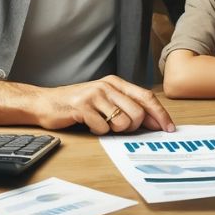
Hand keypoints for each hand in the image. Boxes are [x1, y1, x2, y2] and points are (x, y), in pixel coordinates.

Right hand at [33, 76, 175, 134]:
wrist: (46, 102)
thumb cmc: (78, 104)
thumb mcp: (104, 99)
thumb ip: (126, 106)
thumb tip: (153, 121)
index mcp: (116, 83)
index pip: (147, 97)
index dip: (160, 114)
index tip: (169, 128)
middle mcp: (107, 86)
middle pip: (137, 113)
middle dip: (133, 127)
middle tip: (119, 128)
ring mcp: (94, 95)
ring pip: (122, 122)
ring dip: (114, 130)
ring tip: (102, 124)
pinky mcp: (82, 107)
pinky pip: (103, 128)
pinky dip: (98, 132)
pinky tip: (89, 124)